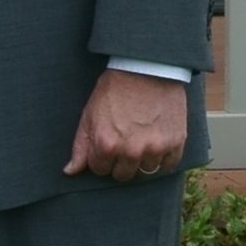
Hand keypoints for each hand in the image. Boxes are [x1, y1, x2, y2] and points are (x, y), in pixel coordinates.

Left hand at [63, 68, 188, 181]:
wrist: (146, 70)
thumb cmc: (113, 91)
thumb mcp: (89, 116)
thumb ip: (80, 147)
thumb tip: (70, 172)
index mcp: (106, 145)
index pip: (100, 170)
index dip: (101, 157)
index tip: (107, 144)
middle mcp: (131, 151)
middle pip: (123, 175)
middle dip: (120, 162)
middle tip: (124, 143)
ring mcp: (155, 148)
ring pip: (145, 172)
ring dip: (142, 160)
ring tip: (141, 139)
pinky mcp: (176, 143)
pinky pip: (169, 166)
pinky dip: (163, 159)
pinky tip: (157, 144)